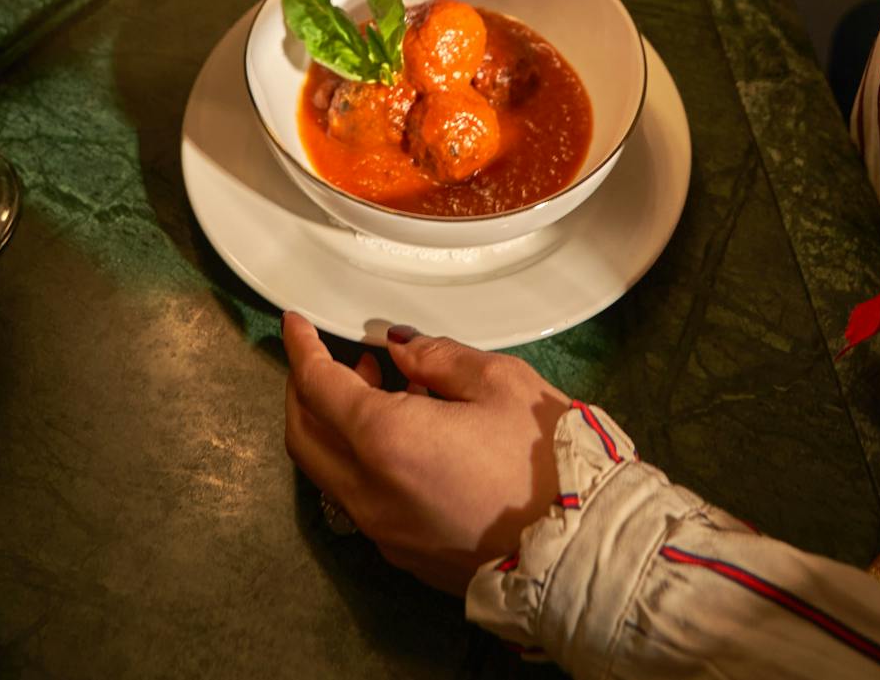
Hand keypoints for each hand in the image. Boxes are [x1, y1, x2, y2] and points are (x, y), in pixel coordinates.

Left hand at [283, 314, 568, 593]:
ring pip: (328, 470)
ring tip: (378, 385)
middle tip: (326, 355)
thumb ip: (438, 357)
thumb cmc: (548, 461)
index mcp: (386, 441)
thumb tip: (402, 349)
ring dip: (335, 424)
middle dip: (305, 388)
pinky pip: (360, 498)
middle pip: (305, 434)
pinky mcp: (406, 555)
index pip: (318, 386)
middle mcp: (371, 493)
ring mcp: (385, 531)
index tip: (297, 324)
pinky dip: (359, 458)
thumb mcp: (499, 382)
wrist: (582, 550)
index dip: (302, 348)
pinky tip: (403, 434)